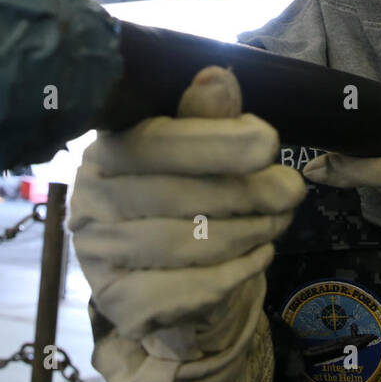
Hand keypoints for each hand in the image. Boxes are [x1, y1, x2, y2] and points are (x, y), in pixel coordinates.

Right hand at [70, 66, 304, 361]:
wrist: (165, 279)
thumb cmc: (183, 198)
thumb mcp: (196, 152)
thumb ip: (206, 120)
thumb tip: (218, 78)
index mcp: (106, 149)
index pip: (156, 143)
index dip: (215, 142)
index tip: (269, 142)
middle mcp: (90, 199)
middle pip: (176, 196)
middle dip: (247, 192)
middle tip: (290, 191)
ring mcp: (97, 254)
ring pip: (184, 244)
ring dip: (247, 232)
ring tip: (278, 222)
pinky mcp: (118, 302)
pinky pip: (185, 290)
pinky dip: (233, 274)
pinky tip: (259, 255)